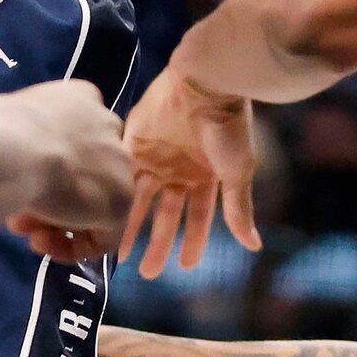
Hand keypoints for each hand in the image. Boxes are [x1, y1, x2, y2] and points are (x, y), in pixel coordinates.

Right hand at [0, 80, 129, 261]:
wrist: (10, 149)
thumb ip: (8, 126)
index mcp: (81, 98)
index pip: (75, 137)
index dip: (44, 163)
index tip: (20, 177)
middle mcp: (107, 125)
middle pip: (85, 172)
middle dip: (51, 194)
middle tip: (18, 211)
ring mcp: (119, 162)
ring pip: (92, 202)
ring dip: (56, 221)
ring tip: (21, 229)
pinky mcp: (120, 199)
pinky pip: (100, 233)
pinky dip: (70, 244)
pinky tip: (41, 242)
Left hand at [119, 63, 260, 277]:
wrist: (205, 83)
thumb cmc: (227, 127)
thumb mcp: (238, 171)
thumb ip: (238, 209)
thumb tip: (254, 246)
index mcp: (206, 175)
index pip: (199, 216)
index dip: (192, 241)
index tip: (184, 267)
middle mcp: (180, 168)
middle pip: (167, 213)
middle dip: (159, 243)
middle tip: (148, 273)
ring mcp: (156, 155)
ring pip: (140, 199)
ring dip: (131, 226)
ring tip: (121, 257)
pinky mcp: (133, 140)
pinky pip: (121, 172)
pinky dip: (113, 194)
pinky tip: (103, 216)